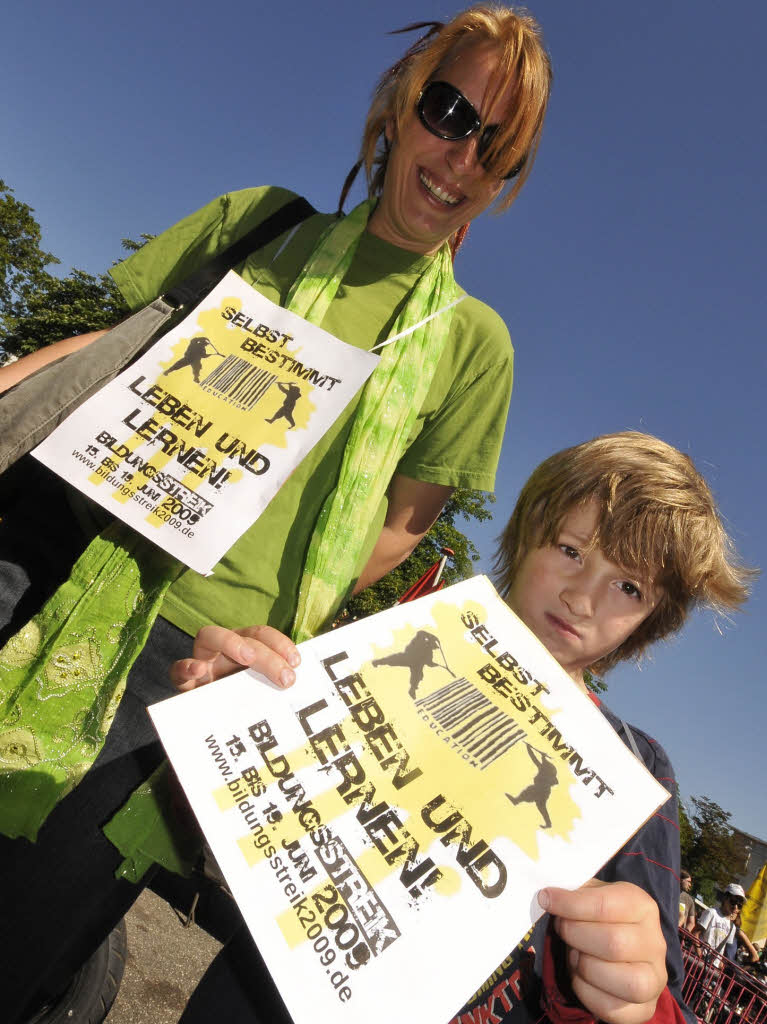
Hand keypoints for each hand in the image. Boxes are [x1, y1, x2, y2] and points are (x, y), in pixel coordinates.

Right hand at [169, 625, 299, 691]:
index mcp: (244, 646)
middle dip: (268, 655)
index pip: (262, 634)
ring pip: (210, 636)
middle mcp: (224, 649)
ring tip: (249, 658)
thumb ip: (274, 684)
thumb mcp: (262, 692)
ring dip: (232, 643)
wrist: (212, 727)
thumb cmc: (243, 703)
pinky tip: (199, 669)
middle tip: (286, 678)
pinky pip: (178, 669)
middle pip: (245, 637)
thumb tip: (300, 686)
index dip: (280, 643)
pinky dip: (187, 666)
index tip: (296, 662)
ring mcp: (203, 661)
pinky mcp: (185, 682)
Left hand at [539, 879, 666, 1023]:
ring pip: (624, 981)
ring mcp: (655, 978)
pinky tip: (580, 978)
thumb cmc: (598, 918)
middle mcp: (655, 942)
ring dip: (585, 967)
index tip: (547, 900)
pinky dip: (587, 994)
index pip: (606, 905)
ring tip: (575, 954)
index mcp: (642, 906)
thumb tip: (548, 896)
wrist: (617, 950)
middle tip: (562, 929)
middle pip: (614, 943)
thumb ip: (573, 892)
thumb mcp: (590, 895)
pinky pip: (614, 1009)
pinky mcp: (645, 1008)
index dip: (571, 904)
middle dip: (576, 936)